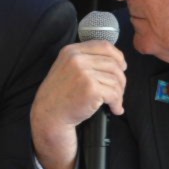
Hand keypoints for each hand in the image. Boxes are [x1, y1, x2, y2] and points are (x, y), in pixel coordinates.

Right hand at [30, 40, 126, 168]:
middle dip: (120, 81)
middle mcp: (76, 58)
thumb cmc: (60, 103)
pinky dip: (118, 104)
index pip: (106, 47)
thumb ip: (87, 62)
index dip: (118, 61)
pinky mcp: (90, 87)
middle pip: (116, 63)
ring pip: (118, 79)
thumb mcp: (68, 74)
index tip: (119, 72)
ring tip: (112, 106)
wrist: (48, 122)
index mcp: (71, 52)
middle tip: (115, 97)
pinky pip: (116, 92)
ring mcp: (82, 72)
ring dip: (120, 95)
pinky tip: (112, 112)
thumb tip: (117, 56)